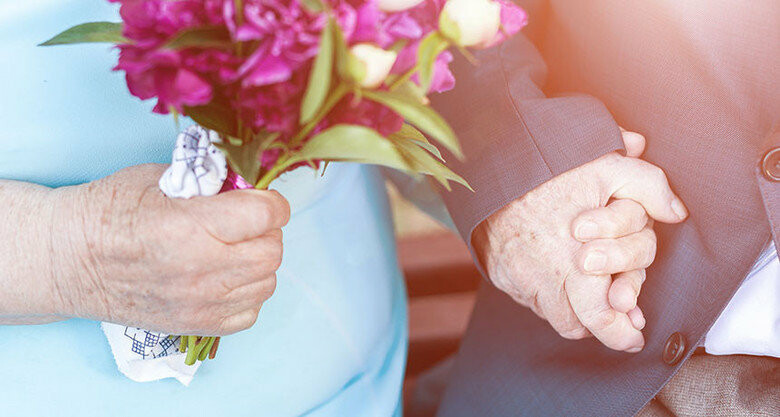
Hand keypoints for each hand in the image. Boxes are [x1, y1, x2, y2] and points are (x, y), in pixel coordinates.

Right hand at [51, 164, 289, 334]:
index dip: (270, 202)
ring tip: (233, 249)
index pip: (265, 215)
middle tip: (245, 223)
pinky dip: (246, 292)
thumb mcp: (161, 177)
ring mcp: (200, 304)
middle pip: (271, 252)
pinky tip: (224, 276)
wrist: (69, 259)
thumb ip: (212, 182)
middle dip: (266, 231)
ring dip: (258, 262)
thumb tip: (251, 185)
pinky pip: (250, 312)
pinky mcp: (196, 325)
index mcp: (190, 227)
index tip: (261, 199)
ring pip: (267, 282)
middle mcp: (200, 270)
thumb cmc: (109, 213)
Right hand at [472, 131, 686, 351]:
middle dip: (602, 328)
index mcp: (578, 263)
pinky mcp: (500, 274)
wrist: (491, 166)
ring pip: (553, 315)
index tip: (635, 334)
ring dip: (575, 311)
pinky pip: (528, 298)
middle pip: (578, 326)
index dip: (621, 333)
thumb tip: (676, 212)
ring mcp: (519, 278)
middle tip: (620, 325)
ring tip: (589, 295)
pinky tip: (558, 275)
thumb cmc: (549, 169)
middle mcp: (546, 278)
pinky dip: (547, 294)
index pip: (601, 317)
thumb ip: (648, 187)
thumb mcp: (607, 167)